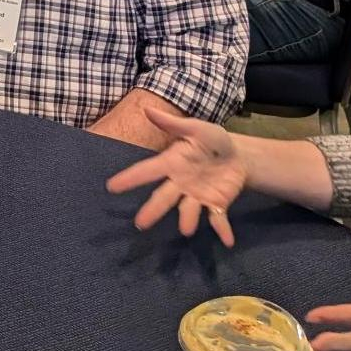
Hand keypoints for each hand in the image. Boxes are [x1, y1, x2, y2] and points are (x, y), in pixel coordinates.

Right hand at [103, 107, 246, 245]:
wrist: (239, 156)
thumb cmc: (213, 141)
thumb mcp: (197, 128)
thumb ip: (173, 124)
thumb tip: (147, 109)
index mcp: (172, 164)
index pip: (148, 171)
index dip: (130, 178)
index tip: (111, 187)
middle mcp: (180, 184)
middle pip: (163, 197)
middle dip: (152, 210)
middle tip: (140, 223)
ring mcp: (198, 196)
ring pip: (188, 209)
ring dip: (188, 219)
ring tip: (186, 230)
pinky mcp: (217, 204)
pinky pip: (218, 219)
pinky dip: (222, 230)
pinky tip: (227, 240)